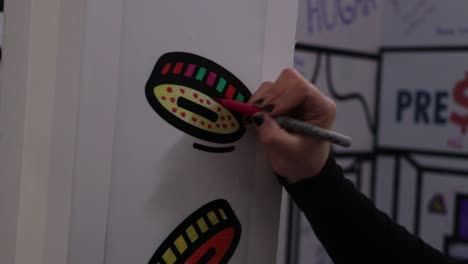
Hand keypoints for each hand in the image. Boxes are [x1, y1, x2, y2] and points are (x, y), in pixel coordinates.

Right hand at [249, 68, 335, 182]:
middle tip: (258, 117)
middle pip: (287, 79)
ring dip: (261, 100)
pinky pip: (265, 92)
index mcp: (321, 107)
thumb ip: (274, 136)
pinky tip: (257, 119)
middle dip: (269, 98)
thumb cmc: (302, 161)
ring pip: (273, 84)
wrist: (301, 167)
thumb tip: (257, 117)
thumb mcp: (289, 153)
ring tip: (258, 120)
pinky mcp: (280, 100)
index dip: (281, 98)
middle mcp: (309, 97)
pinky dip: (256, 103)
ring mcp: (293, 97)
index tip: (269, 115)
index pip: (301, 88)